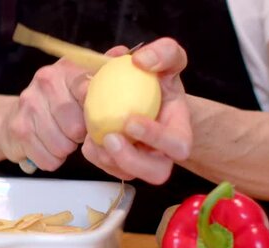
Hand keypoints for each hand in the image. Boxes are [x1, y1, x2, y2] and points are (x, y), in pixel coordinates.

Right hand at [0, 58, 90, 171]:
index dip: (96, 114)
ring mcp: (29, 106)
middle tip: (75, 131)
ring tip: (61, 138)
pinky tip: (47, 147)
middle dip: (79, 137)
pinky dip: (52, 159)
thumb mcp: (77, 83)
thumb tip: (123, 53)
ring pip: (62, 146)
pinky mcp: (19, 130)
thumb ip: (101, 72)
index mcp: (65, 69)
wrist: (10, 118)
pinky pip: (49, 159)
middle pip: (77, 128)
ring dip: (66, 149)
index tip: (97, 119)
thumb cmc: (53, 104)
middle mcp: (45, 82)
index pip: (89, 92)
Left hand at [82, 38, 191, 183]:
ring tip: (94, 133)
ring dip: (106, 157)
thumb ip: (165, 52)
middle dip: (131, 160)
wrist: (142, 93)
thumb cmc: (159, 78)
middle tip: (110, 137)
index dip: (157, 138)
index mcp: (180, 133)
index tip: (131, 120)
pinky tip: (88, 133)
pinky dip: (93, 152)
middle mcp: (163, 154)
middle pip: (156, 173)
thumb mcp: (168, 59)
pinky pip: (104, 166)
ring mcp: (140, 162)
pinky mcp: (118, 163)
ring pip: (125, 173)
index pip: (178, 146)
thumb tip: (143, 61)